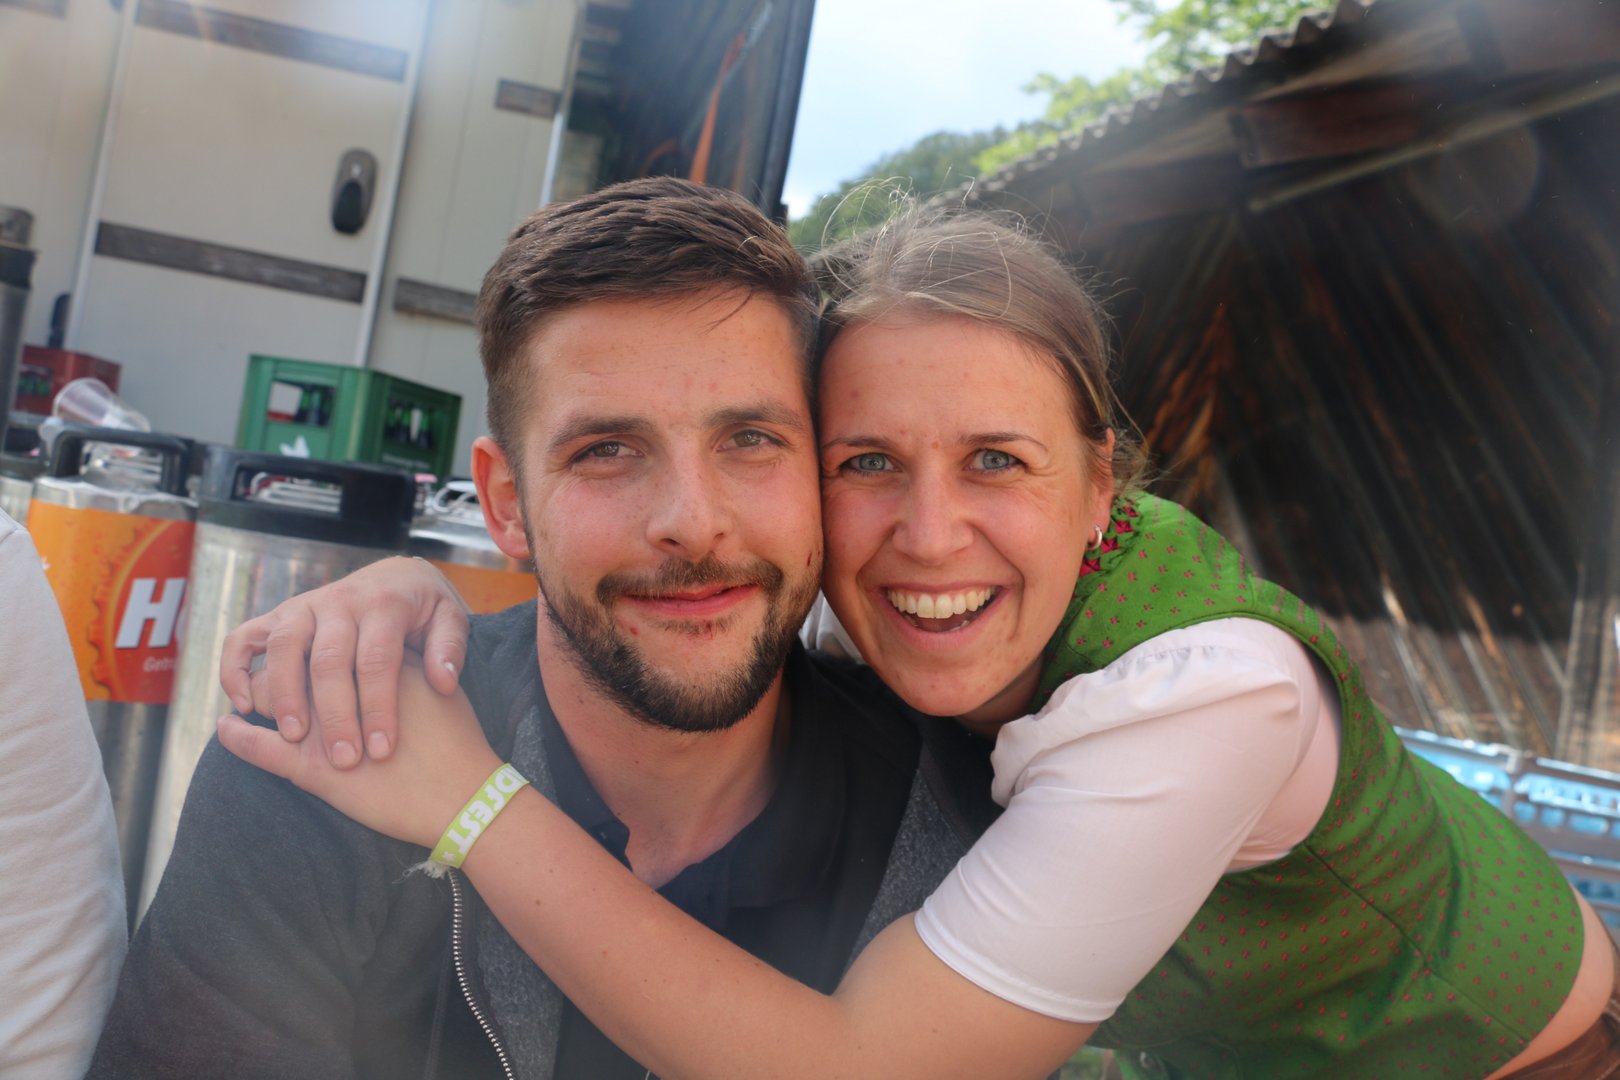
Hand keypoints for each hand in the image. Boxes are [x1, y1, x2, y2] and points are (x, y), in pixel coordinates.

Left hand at [216, 658, 501, 846]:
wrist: (466, 799)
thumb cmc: (456, 745)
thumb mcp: (435, 689)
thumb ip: (407, 667)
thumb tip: (385, 654)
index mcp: (374, 660)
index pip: (324, 642)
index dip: (310, 650)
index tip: (308, 659)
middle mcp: (342, 688)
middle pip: (293, 663)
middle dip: (281, 674)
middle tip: (277, 686)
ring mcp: (323, 729)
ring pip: (272, 698)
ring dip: (261, 699)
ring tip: (249, 704)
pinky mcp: (313, 770)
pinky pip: (262, 749)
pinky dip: (240, 738)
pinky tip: (226, 728)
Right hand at [218, 556, 470, 768]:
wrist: (399, 575)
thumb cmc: (426, 610)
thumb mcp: (450, 620)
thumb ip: (450, 649)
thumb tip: (443, 682)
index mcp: (384, 605)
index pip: (377, 660)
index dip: (378, 707)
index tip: (382, 750)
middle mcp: (340, 602)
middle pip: (329, 659)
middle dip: (335, 712)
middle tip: (343, 758)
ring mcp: (305, 606)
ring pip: (284, 646)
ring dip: (286, 693)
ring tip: (294, 737)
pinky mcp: (280, 615)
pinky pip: (244, 637)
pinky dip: (234, 668)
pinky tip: (243, 706)